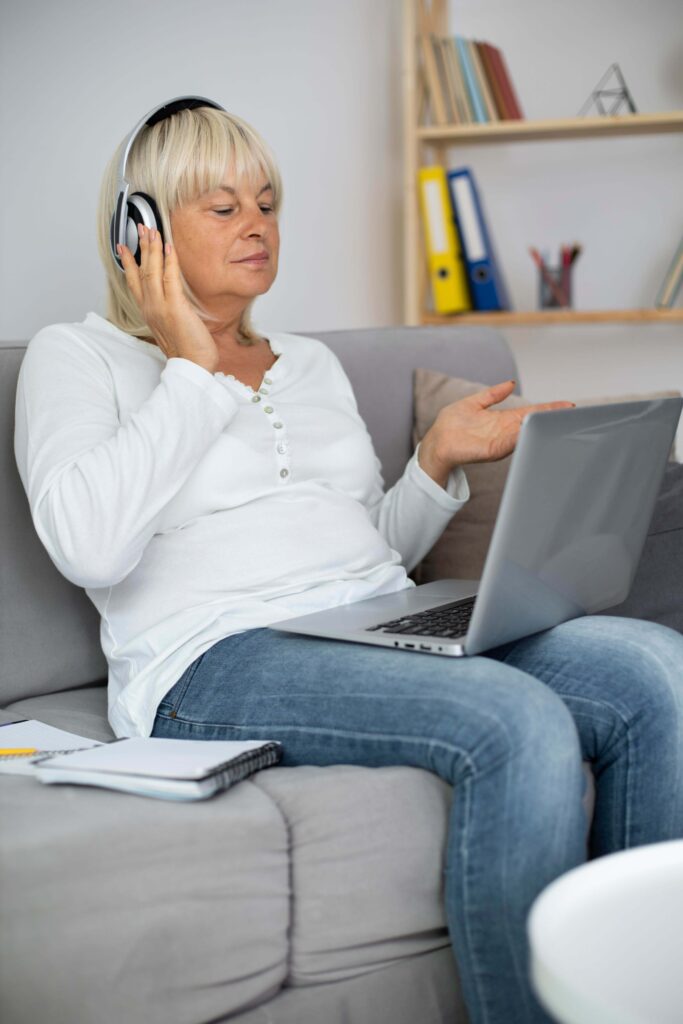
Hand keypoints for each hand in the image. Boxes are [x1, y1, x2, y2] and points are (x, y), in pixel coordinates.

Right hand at [117, 224, 218, 373]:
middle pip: (141, 272)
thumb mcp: (172, 329)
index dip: (128, 264)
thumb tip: (175, 303)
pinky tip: (169, 248)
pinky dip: (168, 261)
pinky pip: (170, 279)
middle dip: (141, 248)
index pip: (134, 283)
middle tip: (142, 228)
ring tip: (153, 231)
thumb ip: (169, 313)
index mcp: (149, 313)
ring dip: (152, 249)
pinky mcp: (174, 308)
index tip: (123, 248)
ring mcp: (160, 307)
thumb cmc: (187, 352)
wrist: (192, 367)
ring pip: (152, 272)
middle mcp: (150, 308)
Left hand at [418, 380, 574, 487]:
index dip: (549, 409)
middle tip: (572, 414)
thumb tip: (511, 383)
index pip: (532, 413)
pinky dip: (519, 438)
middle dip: (552, 420)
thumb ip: (493, 394)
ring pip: (525, 434)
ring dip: (539, 428)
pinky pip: (508, 444)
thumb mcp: (474, 403)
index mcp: (503, 420)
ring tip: (557, 420)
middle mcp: (505, 432)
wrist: (436, 442)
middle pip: (533, 424)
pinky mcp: (490, 451)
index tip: (568, 405)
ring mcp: (499, 442)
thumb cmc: (452, 425)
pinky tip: (530, 429)